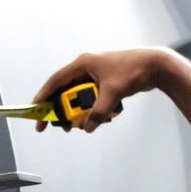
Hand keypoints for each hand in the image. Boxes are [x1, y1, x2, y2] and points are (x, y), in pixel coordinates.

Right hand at [30, 48, 170, 131]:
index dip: (43, 95)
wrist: (156, 66)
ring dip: (77, 111)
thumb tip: (88, 127)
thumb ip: (99, 111)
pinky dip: (91, 108)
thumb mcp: (113, 92)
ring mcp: (96, 75)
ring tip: (77, 126)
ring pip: (79, 96)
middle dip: (60, 109)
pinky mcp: (105, 82)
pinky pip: (91, 97)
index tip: (35, 110)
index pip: (56, 80)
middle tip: (56, 126)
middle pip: (66, 90)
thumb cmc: (133, 71)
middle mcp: (87, 67)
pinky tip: (96, 119)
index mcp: (83, 64)